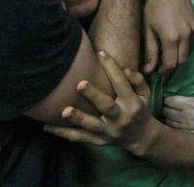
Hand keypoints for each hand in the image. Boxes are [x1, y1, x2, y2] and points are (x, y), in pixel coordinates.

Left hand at [44, 51, 159, 156]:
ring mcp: (108, 131)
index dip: (112, 67)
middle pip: (106, 106)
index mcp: (132, 104)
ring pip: (91, 125)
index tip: (101, 53)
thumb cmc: (141, 109)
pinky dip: (63, 133)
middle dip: (93, 95)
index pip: (121, 83)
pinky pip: (79, 138)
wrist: (141, 137)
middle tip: (79, 84)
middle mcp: (120, 118)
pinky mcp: (98, 140)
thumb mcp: (146, 94)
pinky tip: (47, 127)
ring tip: (63, 111)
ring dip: (77, 118)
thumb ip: (138, 80)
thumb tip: (126, 70)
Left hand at [142, 0, 193, 73]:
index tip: (156, 71)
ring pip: (188, 51)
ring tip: (168, 53)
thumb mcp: (148, 30)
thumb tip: (148, 70)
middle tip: (162, 65)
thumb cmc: (152, 6)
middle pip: (182, 61)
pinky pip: (191, 40)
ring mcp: (193, 29)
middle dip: (172, 66)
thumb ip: (150, 52)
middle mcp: (185, 35)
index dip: (163, 71)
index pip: (170, 64)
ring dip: (179, 56)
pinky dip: (184, 45)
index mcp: (171, 39)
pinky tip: (175, 41)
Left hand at [162, 74, 193, 140]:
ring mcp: (187, 126)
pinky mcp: (191, 133)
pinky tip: (176, 122)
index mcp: (189, 103)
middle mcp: (185, 116)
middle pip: (166, 112)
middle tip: (167, 103)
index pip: (168, 100)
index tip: (167, 94)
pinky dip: (174, 126)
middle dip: (165, 107)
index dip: (166, 97)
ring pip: (169, 122)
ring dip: (168, 117)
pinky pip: (176, 130)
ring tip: (170, 113)